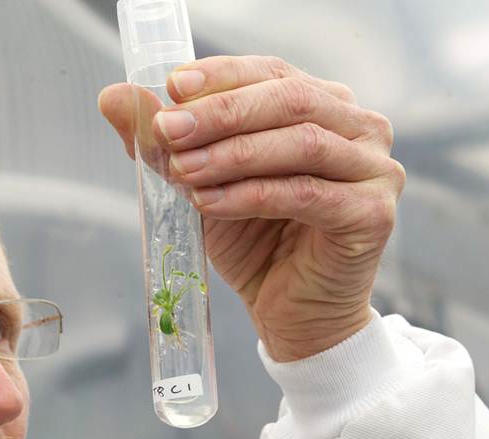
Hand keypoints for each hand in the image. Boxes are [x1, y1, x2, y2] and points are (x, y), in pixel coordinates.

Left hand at [99, 56, 405, 360]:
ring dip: (232, 154)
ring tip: (183, 170)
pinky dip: (251, 195)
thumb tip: (113, 97)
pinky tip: (210, 204)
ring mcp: (375, 170)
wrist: (292, 315)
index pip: (272, 73)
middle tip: (167, 130)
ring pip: (300, 143)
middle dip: (221, 113)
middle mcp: (359, 128)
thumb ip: (166, 142)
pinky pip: (305, 195)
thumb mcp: (201, 185)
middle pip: (289, 99)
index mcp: (324, 106)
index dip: (222, 76)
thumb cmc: (254, 244)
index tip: (171, 87)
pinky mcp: (373, 215)